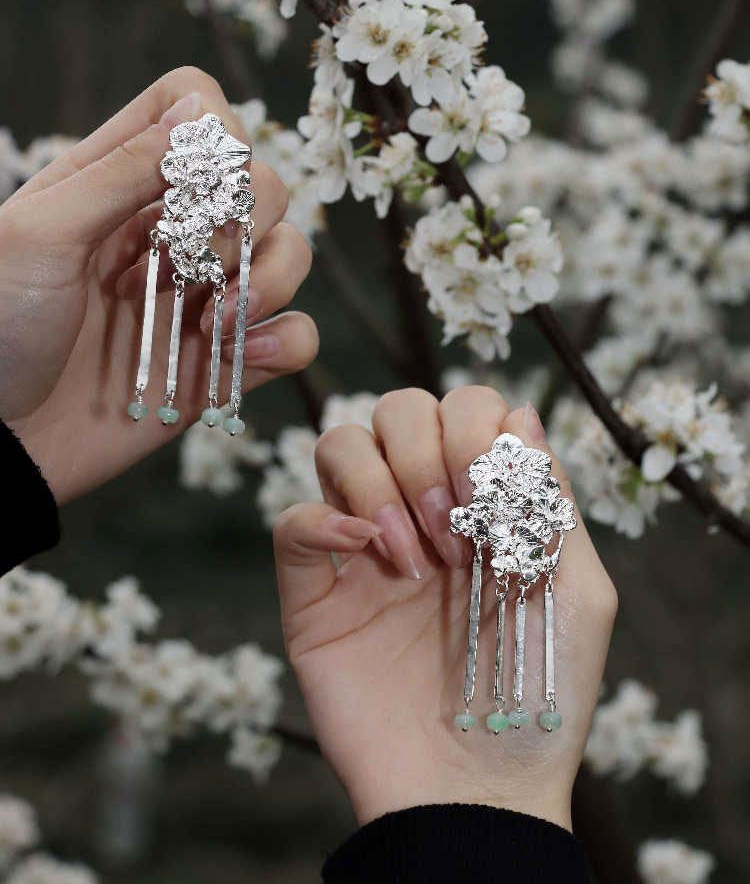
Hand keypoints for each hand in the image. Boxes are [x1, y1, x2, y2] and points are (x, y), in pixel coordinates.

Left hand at [0, 67, 317, 501]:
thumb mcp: (39, 234)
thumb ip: (119, 171)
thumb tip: (198, 109)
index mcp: (121, 183)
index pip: (201, 111)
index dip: (218, 131)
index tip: (198, 183)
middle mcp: (173, 231)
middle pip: (263, 182)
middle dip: (245, 222)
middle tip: (190, 269)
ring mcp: (203, 297)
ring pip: (291, 253)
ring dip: (272, 280)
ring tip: (213, 323)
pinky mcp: (225, 360)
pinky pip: (296, 335)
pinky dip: (287, 340)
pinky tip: (245, 355)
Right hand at [273, 387, 617, 830]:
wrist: (471, 793)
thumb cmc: (537, 699)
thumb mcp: (577, 592)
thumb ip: (552, 499)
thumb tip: (522, 411)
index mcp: (481, 503)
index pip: (465, 407)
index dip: (476, 430)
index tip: (492, 497)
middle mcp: (420, 510)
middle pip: (399, 408)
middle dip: (428, 454)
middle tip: (456, 531)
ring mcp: (362, 547)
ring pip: (339, 443)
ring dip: (381, 484)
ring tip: (419, 564)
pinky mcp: (314, 592)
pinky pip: (291, 521)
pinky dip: (322, 519)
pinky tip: (368, 556)